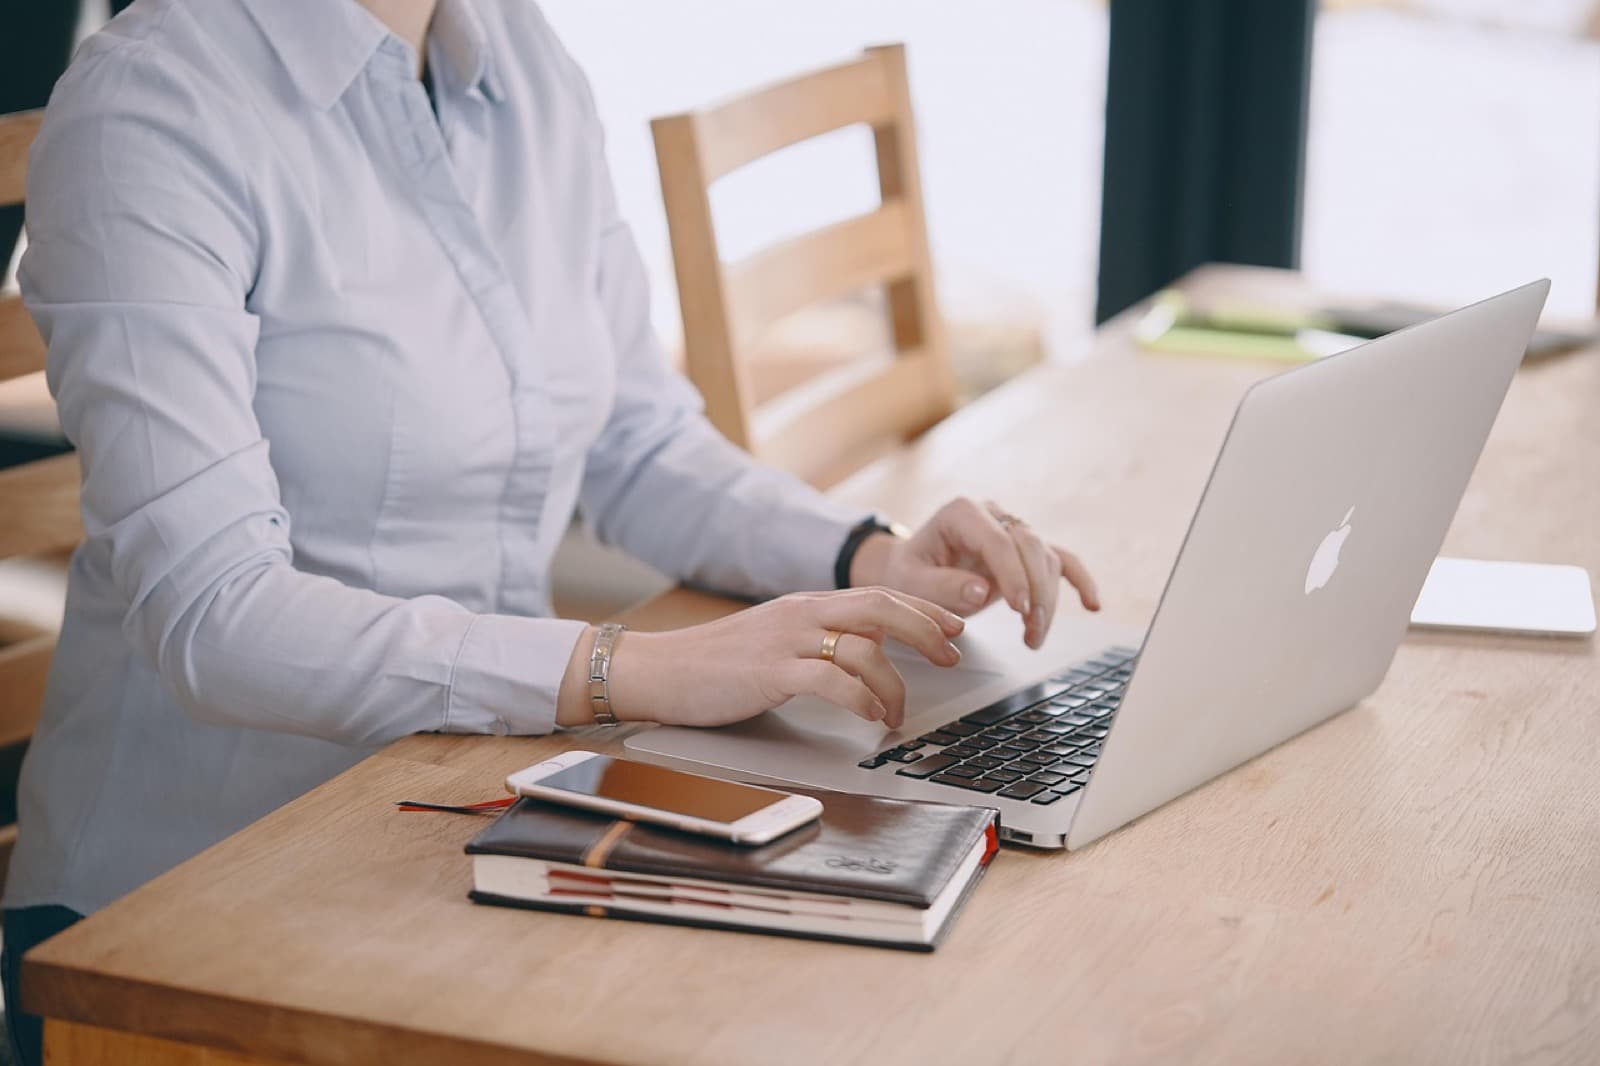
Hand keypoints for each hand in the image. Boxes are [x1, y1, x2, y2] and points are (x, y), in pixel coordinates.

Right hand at [555, 588, 964, 729]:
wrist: (659, 670)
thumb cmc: (715, 664)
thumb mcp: (777, 640)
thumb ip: (821, 639)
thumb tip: (870, 651)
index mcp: (806, 604)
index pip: (878, 594)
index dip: (922, 609)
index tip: (954, 626)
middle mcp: (801, 613)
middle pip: (882, 607)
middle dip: (926, 630)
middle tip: (953, 655)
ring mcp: (786, 640)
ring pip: (864, 648)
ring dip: (894, 684)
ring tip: (898, 714)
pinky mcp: (771, 672)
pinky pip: (832, 680)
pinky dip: (861, 699)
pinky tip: (871, 717)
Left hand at [849, 497, 1099, 648]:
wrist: (911, 570)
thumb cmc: (909, 573)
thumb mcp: (912, 583)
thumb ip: (942, 586)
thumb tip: (981, 590)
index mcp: (961, 513)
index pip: (998, 540)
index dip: (1013, 574)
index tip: (1018, 608)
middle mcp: (992, 515)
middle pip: (1030, 547)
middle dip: (1036, 591)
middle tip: (1031, 629)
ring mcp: (1012, 530)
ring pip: (1046, 559)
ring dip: (1047, 600)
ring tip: (1033, 636)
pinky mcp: (1025, 551)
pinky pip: (1061, 560)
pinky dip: (1079, 581)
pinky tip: (1093, 604)